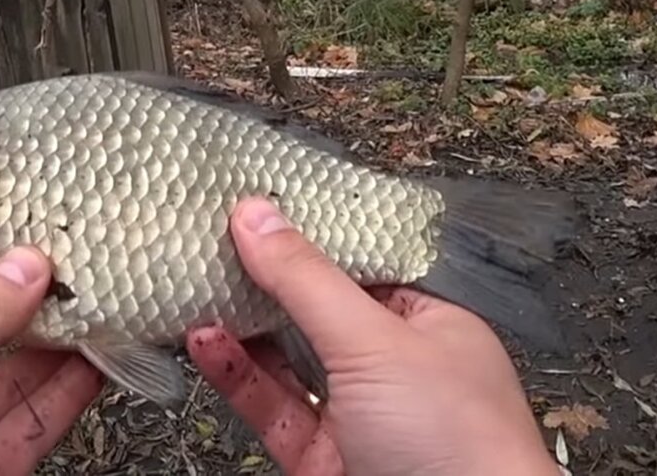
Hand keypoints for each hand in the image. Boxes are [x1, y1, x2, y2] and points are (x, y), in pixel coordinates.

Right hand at [186, 198, 559, 475]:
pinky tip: (206, 343)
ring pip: (288, 361)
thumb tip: (259, 215)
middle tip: (209, 238)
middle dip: (266, 280)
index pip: (362, 263)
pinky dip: (236, 376)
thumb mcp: (376, 343)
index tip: (256, 205)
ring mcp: (358, 417)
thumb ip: (310, 281)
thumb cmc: (461, 448)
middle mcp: (396, 368)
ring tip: (195, 285)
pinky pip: (272, 407)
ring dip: (241, 327)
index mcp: (432, 324)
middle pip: (318, 311)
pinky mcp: (323, 459)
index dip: (309, 234)